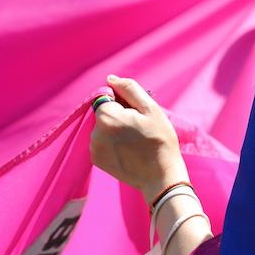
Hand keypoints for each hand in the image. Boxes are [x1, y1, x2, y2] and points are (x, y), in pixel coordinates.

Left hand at [90, 75, 187, 200]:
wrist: (160, 176)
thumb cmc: (160, 139)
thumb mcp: (150, 108)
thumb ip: (129, 89)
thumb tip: (110, 79)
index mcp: (107, 116)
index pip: (106, 98)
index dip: (122, 103)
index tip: (136, 115)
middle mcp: (95, 132)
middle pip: (103, 113)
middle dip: (117, 116)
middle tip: (137, 128)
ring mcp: (94, 148)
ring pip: (102, 128)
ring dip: (114, 130)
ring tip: (133, 141)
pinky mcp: (96, 160)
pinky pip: (100, 142)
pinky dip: (111, 143)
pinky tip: (127, 150)